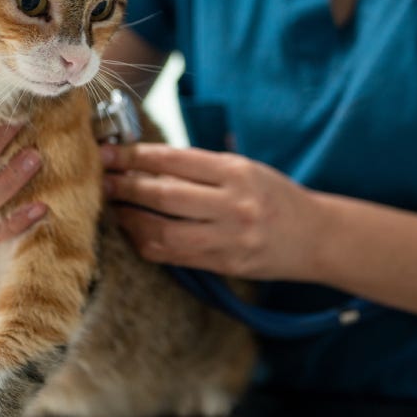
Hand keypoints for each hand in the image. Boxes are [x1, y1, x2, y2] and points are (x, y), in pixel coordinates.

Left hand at [100, 144, 320, 279]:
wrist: (316, 237)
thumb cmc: (275, 196)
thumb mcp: (245, 169)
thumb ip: (202, 168)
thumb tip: (146, 161)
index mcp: (237, 172)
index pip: (175, 160)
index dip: (135, 157)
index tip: (108, 153)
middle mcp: (233, 204)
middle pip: (164, 195)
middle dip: (125, 187)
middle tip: (99, 179)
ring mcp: (228, 238)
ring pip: (163, 232)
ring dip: (130, 220)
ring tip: (112, 208)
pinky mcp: (225, 264)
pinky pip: (174, 256)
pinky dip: (148, 243)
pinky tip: (135, 232)